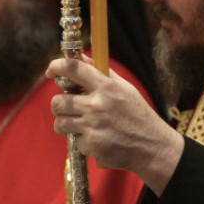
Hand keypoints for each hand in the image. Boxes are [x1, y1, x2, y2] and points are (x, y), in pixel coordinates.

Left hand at [46, 55, 182, 195]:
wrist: (152, 147)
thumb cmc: (138, 115)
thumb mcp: (125, 88)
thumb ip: (102, 72)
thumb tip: (80, 57)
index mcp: (107, 86)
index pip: (73, 68)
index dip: (56, 66)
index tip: (50, 71)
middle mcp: (97, 105)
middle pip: (58, 101)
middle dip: (60, 106)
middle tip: (70, 108)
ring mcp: (93, 126)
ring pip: (60, 123)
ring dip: (66, 125)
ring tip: (81, 125)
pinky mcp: (91, 145)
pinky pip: (74, 141)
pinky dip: (83, 141)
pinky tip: (98, 140)